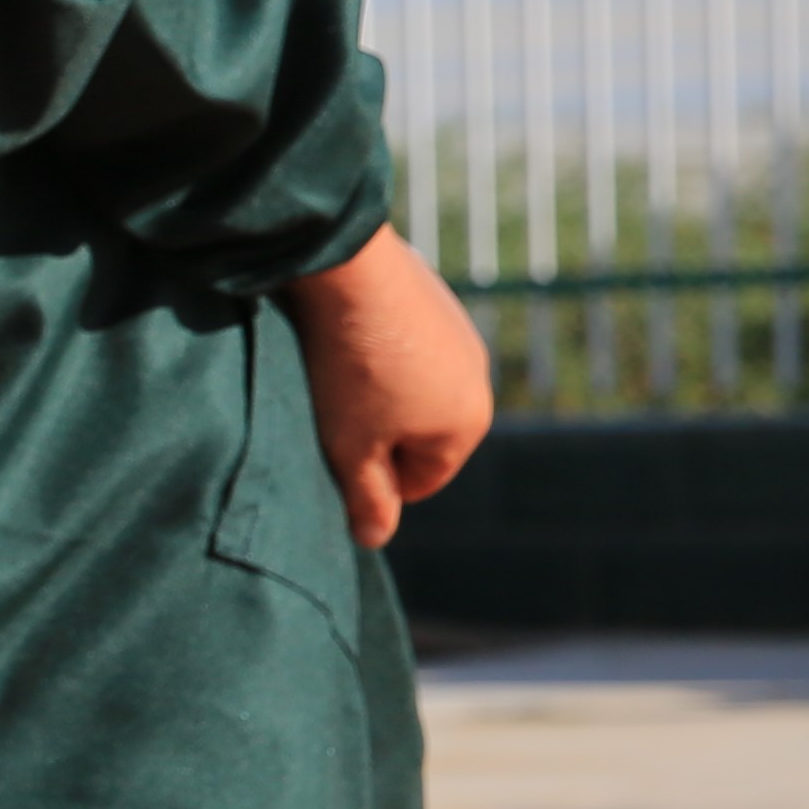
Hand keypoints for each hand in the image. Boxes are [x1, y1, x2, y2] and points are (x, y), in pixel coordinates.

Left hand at [279, 226, 492, 548]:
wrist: (349, 269)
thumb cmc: (350, 369)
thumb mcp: (350, 447)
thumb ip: (367, 497)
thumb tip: (375, 539)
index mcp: (468, 424)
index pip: (421, 480)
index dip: (372, 478)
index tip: (336, 453)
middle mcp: (478, 380)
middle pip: (418, 434)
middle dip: (375, 433)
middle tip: (330, 415)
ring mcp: (460, 336)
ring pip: (409, 389)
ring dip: (373, 393)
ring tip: (334, 374)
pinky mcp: (435, 301)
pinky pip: (402, 348)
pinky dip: (373, 352)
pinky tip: (343, 339)